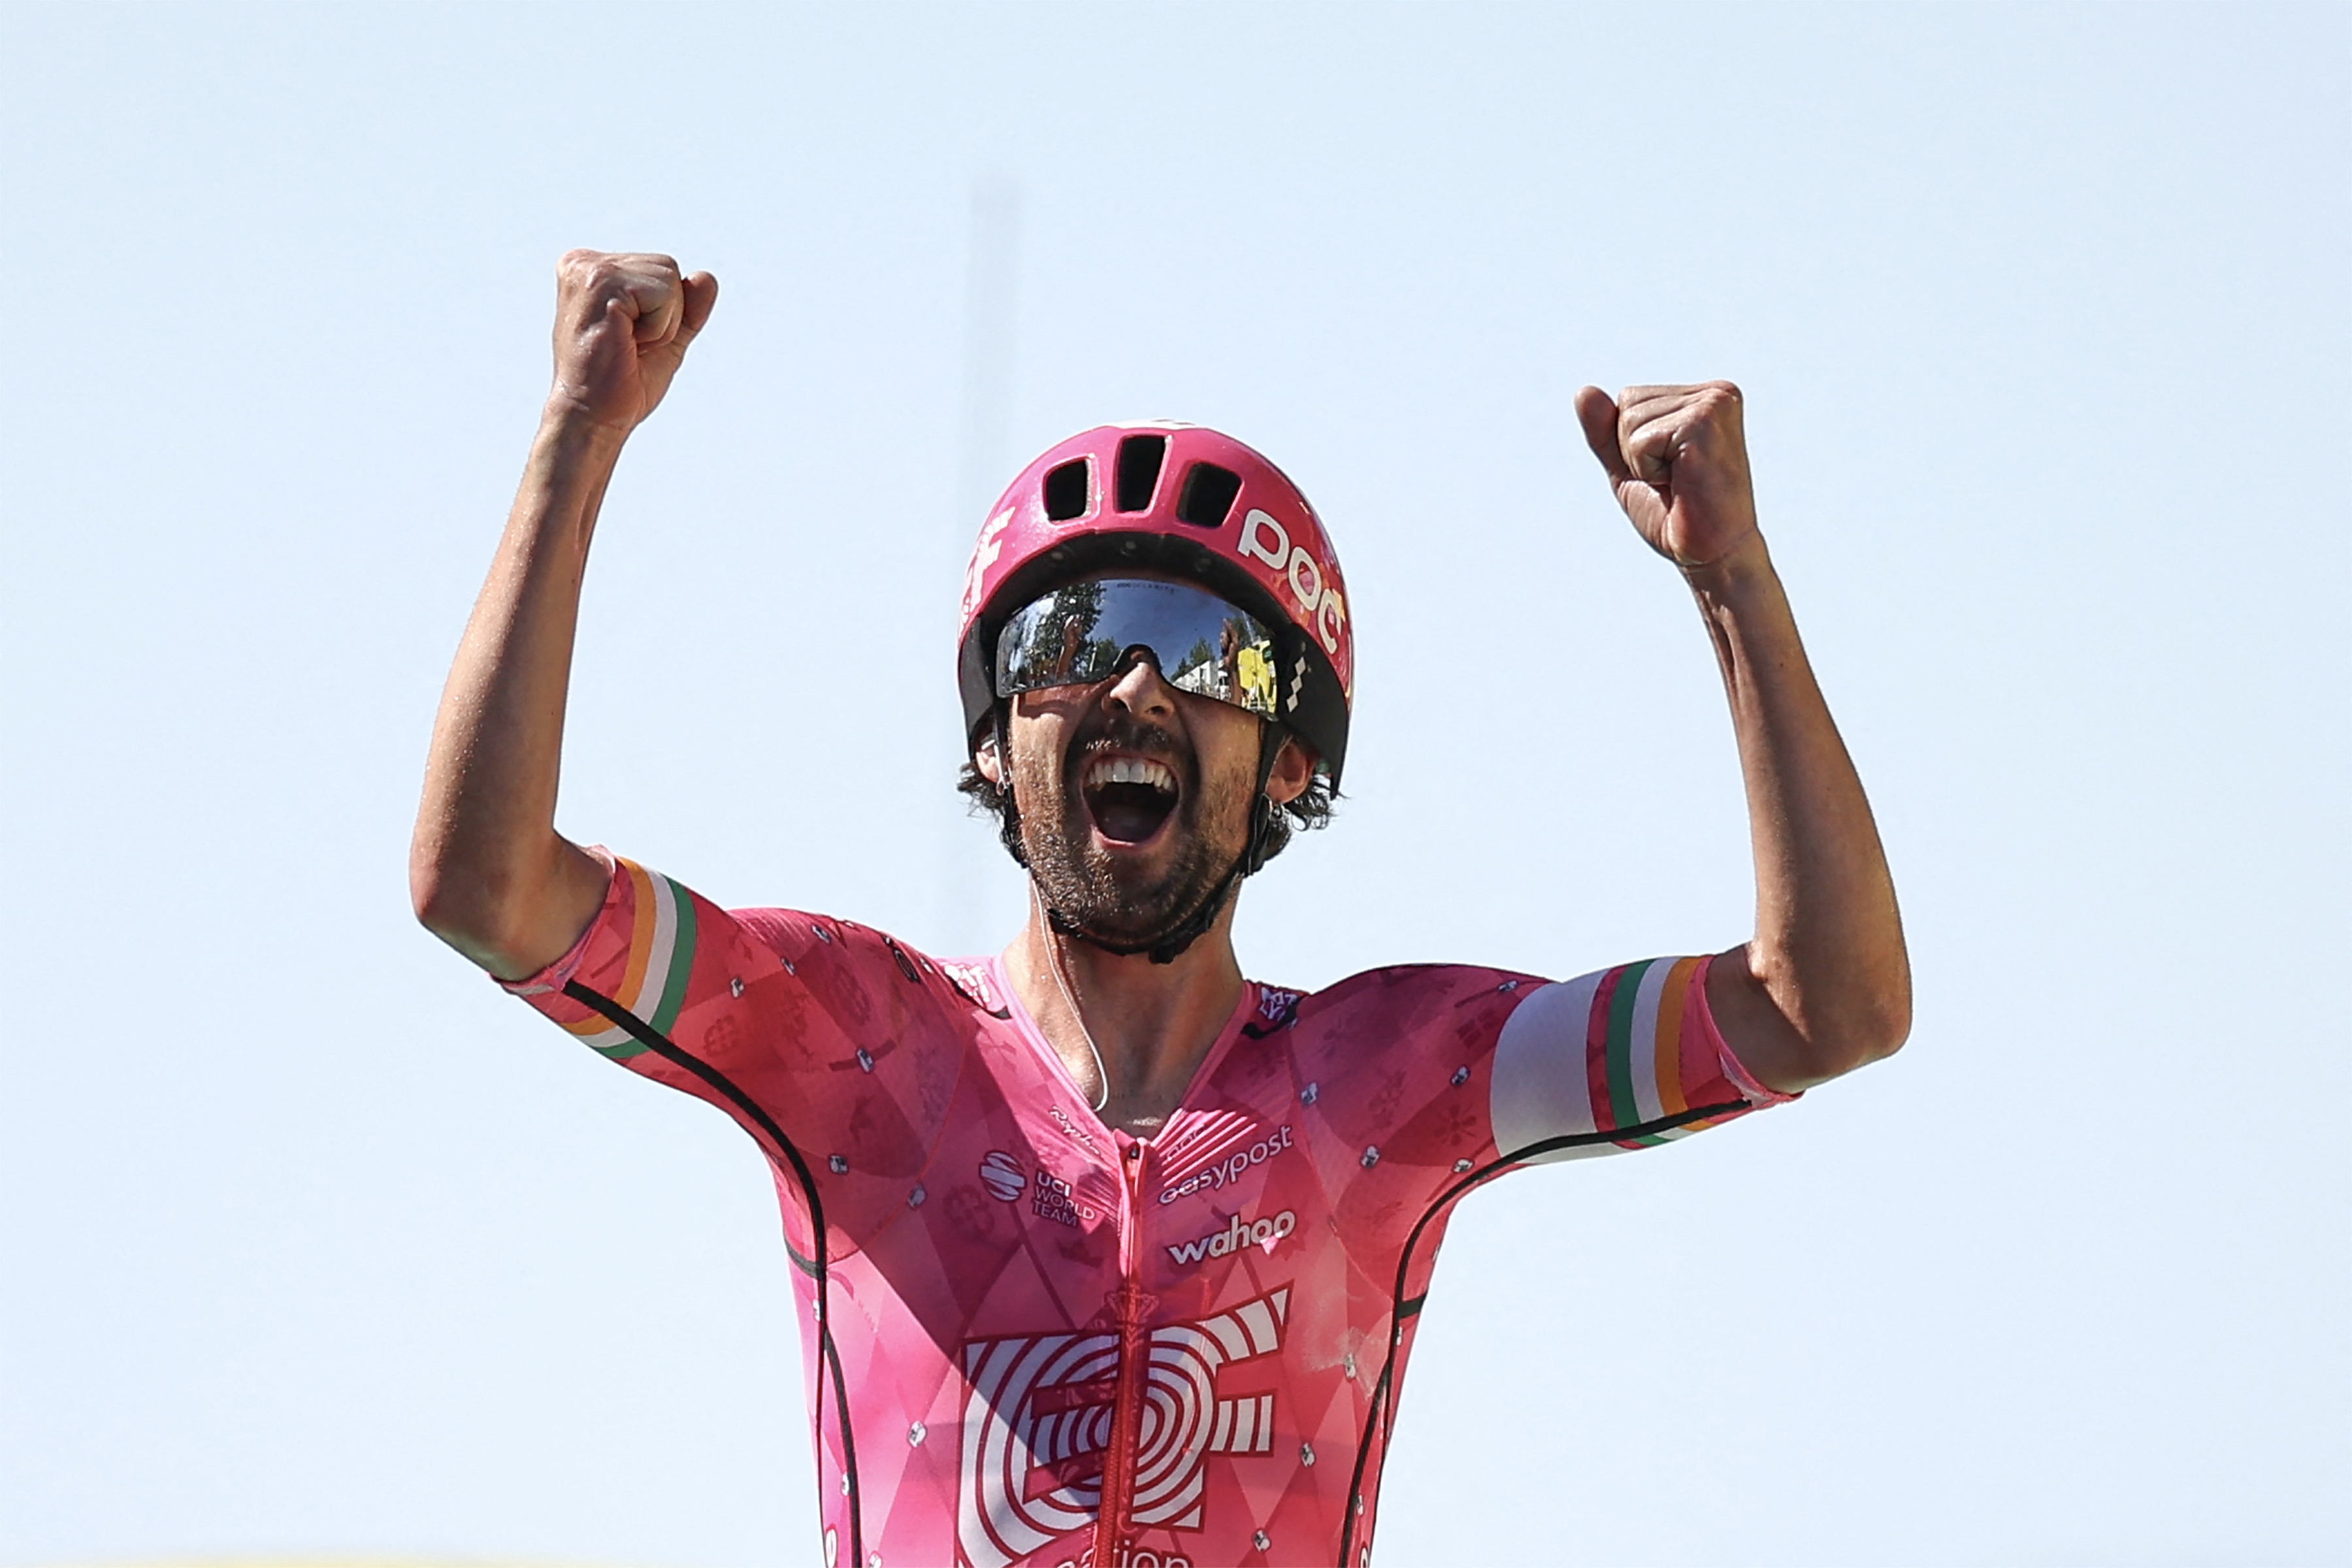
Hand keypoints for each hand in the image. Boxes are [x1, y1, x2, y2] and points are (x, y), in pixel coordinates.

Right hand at [546, 250, 719, 434]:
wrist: (593, 417)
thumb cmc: (620, 384)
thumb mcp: (665, 338)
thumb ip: (688, 308)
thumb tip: (707, 277)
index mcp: (591, 270)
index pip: (662, 269)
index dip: (662, 313)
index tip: (628, 339)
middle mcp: (583, 262)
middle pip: (668, 268)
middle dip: (664, 316)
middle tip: (628, 345)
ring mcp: (588, 269)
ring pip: (669, 278)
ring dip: (660, 323)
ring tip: (625, 344)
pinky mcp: (600, 283)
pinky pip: (664, 293)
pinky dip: (658, 327)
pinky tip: (624, 342)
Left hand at [1575, 382, 1757, 570]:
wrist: (1712, 554)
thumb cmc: (1677, 514)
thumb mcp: (1629, 466)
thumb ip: (1606, 430)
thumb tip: (1583, 391)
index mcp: (1705, 397)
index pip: (1630, 398)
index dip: (1633, 445)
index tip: (1671, 471)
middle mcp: (1716, 393)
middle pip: (1628, 403)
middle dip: (1636, 451)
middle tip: (1675, 480)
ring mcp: (1714, 405)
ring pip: (1630, 419)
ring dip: (1644, 463)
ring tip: (1680, 482)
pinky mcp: (1704, 424)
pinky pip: (1640, 440)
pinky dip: (1649, 470)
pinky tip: (1682, 483)